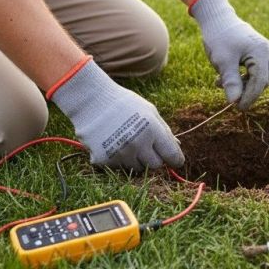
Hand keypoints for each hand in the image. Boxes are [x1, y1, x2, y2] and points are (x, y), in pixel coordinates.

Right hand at [50, 58, 184, 168]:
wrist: (91, 100)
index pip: (172, 156)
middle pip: (155, 165)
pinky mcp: (104, 160)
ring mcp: (120, 153)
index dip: (175, 159)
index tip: (175, 161)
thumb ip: (165, 131)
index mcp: (152, 130)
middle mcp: (137, 144)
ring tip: (127, 140)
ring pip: (137, 168)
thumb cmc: (124, 103)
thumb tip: (177, 148)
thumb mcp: (150, 111)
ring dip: (135, 158)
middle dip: (154, 157)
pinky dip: (118, 158)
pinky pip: (118, 167)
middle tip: (146, 146)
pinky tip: (113, 142)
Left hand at [190, 0, 268, 109]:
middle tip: (228, 97)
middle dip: (246, 91)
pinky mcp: (259, 52)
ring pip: (258, 77)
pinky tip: (224, 77)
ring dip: (242, 84)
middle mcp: (267, 51)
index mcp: (261, 52)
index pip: (260, 82)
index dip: (249, 97)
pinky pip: (254, 71)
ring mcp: (265, 51)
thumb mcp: (223, 61)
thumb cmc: (219, 37)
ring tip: (220, 83)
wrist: (216, 17)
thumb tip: (234, 102)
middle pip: (262, 81)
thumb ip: (231, 81)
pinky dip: (242, 77)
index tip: (237, 108)